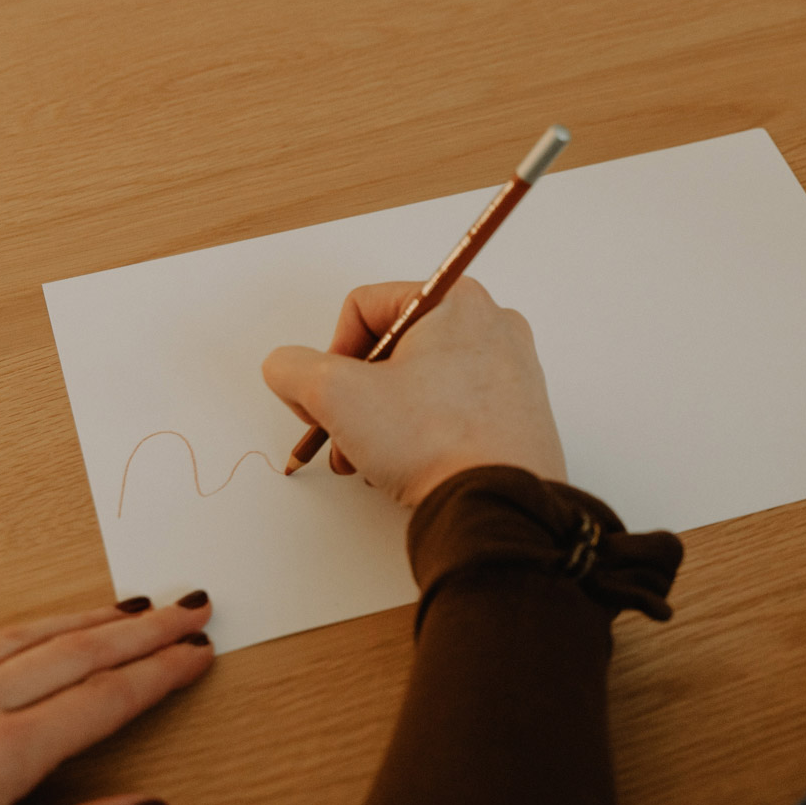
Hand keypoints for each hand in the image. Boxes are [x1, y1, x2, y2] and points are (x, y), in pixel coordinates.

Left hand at [0, 595, 214, 804]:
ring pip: (23, 636)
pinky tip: (29, 627)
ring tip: (130, 609)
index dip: (160, 674)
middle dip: (142, 630)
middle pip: (76, 653)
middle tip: (192, 607)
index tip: (199, 655)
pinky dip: (16, 627)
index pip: (105, 699)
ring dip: (86, 618)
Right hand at [263, 279, 567, 506]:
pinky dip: (420, 434)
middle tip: (342, 436)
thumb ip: (293, 368)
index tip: (327, 399)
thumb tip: (287, 369)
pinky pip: (452, 409)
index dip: (331, 354)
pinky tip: (407, 469)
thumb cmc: (430, 441)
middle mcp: (493, 326)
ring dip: (381, 422)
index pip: (365, 308)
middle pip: (393, 349)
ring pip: (420, 383)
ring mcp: (512, 371)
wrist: (498, 504)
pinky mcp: (518, 414)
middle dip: (356, 398)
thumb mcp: (336, 395)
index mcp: (457, 300)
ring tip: (369, 462)